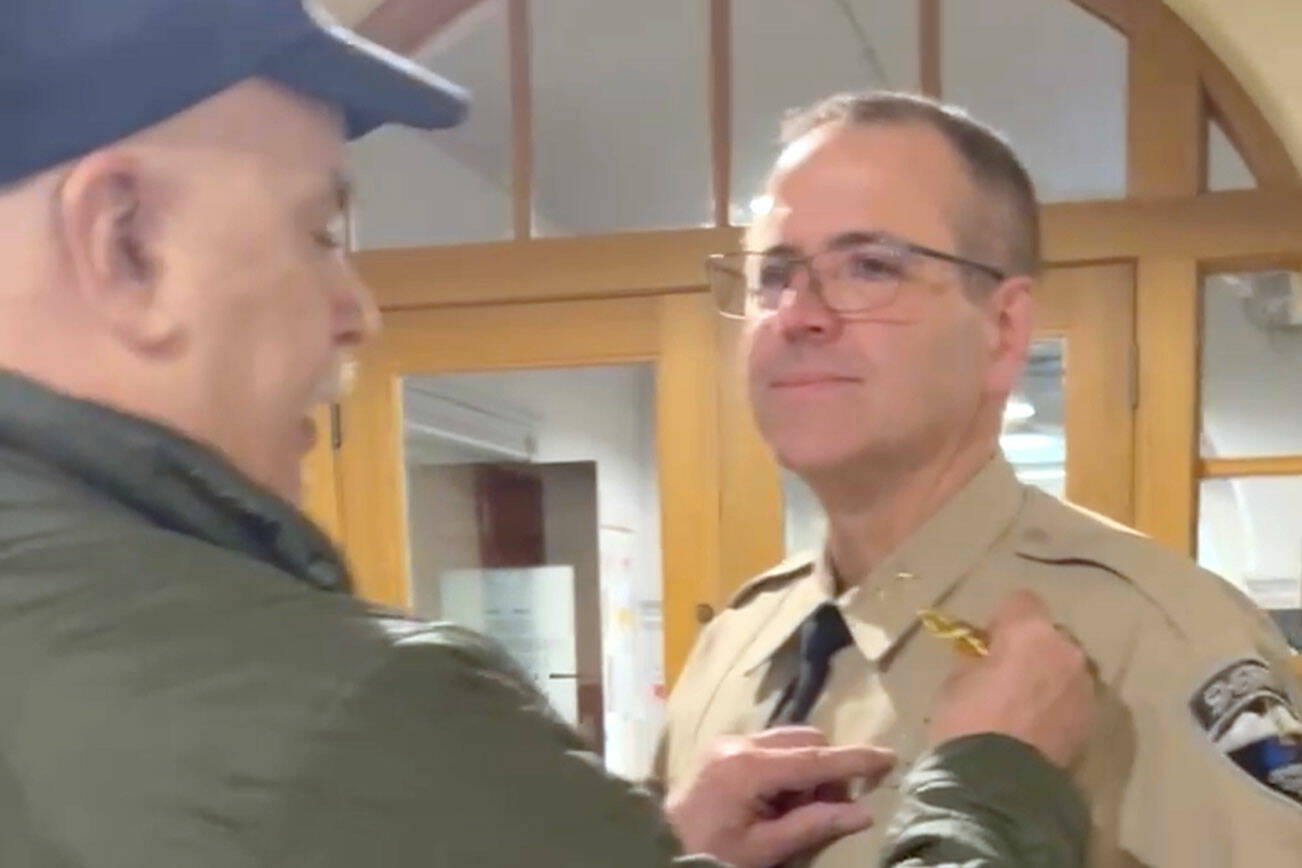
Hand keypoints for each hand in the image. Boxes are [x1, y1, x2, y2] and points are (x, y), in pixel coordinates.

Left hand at [664, 727, 894, 867]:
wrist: (659, 844)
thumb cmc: (713, 852)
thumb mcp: (765, 849)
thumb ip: (814, 825)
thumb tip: (863, 812)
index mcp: (748, 768)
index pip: (814, 758)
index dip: (855, 759)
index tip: (890, 756)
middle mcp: (739, 743)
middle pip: (805, 739)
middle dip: (828, 768)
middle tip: (831, 807)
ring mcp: (728, 740)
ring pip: (790, 738)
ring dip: (808, 767)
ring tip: (800, 808)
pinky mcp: (723, 746)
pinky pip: (770, 744)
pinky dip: (787, 765)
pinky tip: (779, 798)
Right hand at [926, 590, 1096, 767]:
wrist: (998, 782)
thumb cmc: (967, 721)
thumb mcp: (956, 681)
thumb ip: (978, 659)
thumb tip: (986, 658)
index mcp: (1029, 632)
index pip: (1021, 600)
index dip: (1003, 618)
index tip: (988, 641)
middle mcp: (1065, 651)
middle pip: (1050, 634)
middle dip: (1032, 647)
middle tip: (1008, 673)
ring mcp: (1084, 686)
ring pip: (1066, 666)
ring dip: (1049, 675)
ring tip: (1026, 703)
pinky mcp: (1092, 719)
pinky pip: (1074, 696)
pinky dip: (1060, 702)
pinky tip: (1039, 723)